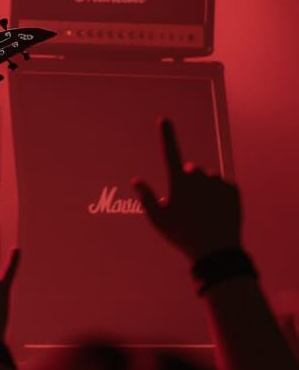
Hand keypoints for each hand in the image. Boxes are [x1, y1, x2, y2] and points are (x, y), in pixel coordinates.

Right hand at [132, 118, 241, 260]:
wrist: (216, 250)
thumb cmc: (182, 235)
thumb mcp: (158, 219)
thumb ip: (146, 196)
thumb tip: (136, 180)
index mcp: (179, 182)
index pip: (170, 152)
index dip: (166, 135)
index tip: (164, 119)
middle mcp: (199, 177)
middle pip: (191, 170)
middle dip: (189, 180)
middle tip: (188, 205)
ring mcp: (218, 183)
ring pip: (208, 177)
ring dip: (205, 187)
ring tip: (204, 210)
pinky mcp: (233, 191)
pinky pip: (223, 186)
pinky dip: (219, 194)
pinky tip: (216, 211)